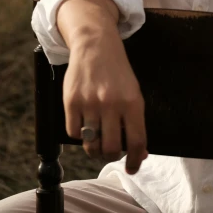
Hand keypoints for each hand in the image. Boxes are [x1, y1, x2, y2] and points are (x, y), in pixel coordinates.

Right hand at [64, 24, 147, 172]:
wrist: (96, 44)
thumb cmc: (117, 72)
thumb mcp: (134, 92)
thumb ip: (136, 121)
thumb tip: (141, 153)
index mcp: (133, 102)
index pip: (137, 142)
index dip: (135, 161)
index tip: (132, 168)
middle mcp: (112, 104)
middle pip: (111, 148)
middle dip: (111, 155)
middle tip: (110, 151)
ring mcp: (90, 103)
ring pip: (91, 144)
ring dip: (94, 149)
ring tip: (97, 141)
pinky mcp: (71, 101)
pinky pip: (74, 132)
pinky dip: (79, 134)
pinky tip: (84, 124)